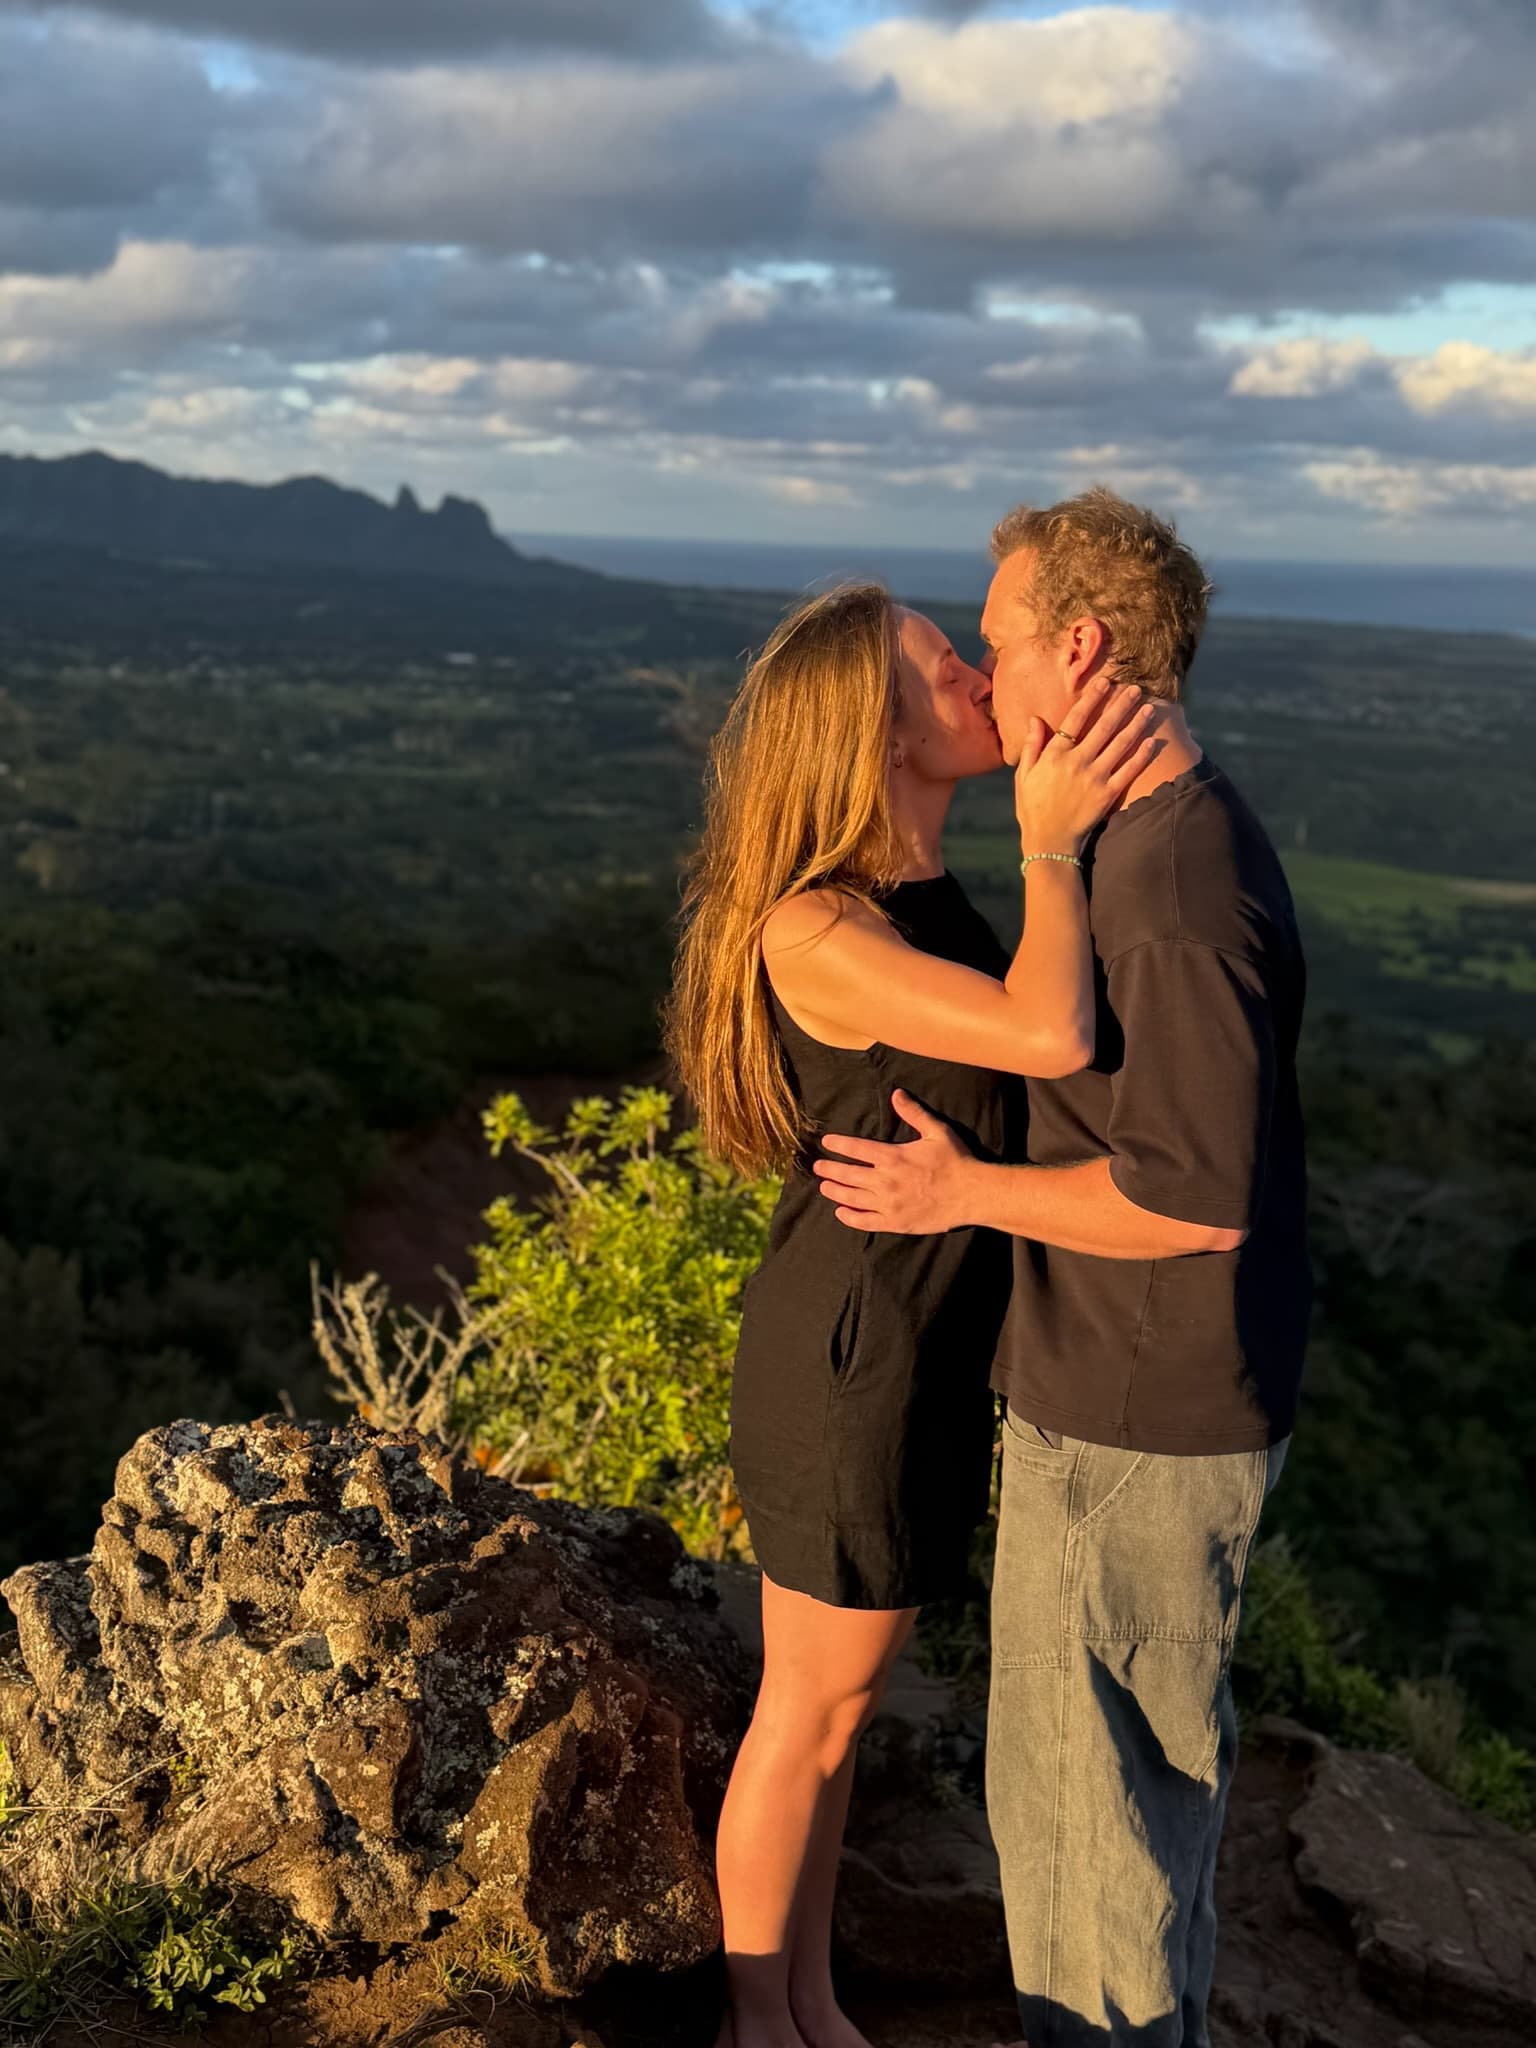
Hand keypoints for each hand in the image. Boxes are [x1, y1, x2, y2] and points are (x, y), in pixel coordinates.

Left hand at [814, 1089, 978, 1233]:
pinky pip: (865, 1221)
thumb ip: (913, 1113)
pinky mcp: (895, 1222)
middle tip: (818, 1167)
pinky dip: (850, 1218)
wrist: (971, 1193)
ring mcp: (889, 1204)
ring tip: (824, 1187)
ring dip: (835, 1192)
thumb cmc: (956, 1160)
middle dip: (830, 1169)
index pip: (856, 1149)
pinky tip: (840, 1213)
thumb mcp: (936, 1130)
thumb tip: (896, 1093)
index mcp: (893, 1157)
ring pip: (852, 1198)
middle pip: (848, 1175)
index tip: (826, 1142)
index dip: (838, 1145)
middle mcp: (885, 1181)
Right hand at [1014, 679, 1160, 852]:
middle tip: (1135, 688)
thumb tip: (1035, 718)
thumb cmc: (1032, 808)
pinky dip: (1141, 755)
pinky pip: (1128, 771)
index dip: (1092, 698)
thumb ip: (1031, 746)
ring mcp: (1094, 778)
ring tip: (1148, 708)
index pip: (1075, 719)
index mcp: (1054, 755)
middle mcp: (1076, 762)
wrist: (1049, 842)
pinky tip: (1152, 741)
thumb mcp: (1023, 775)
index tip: (1104, 682)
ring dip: (1135, 724)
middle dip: (1120, 704)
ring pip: (1120, 744)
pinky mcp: (1107, 794)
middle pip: (1103, 726)